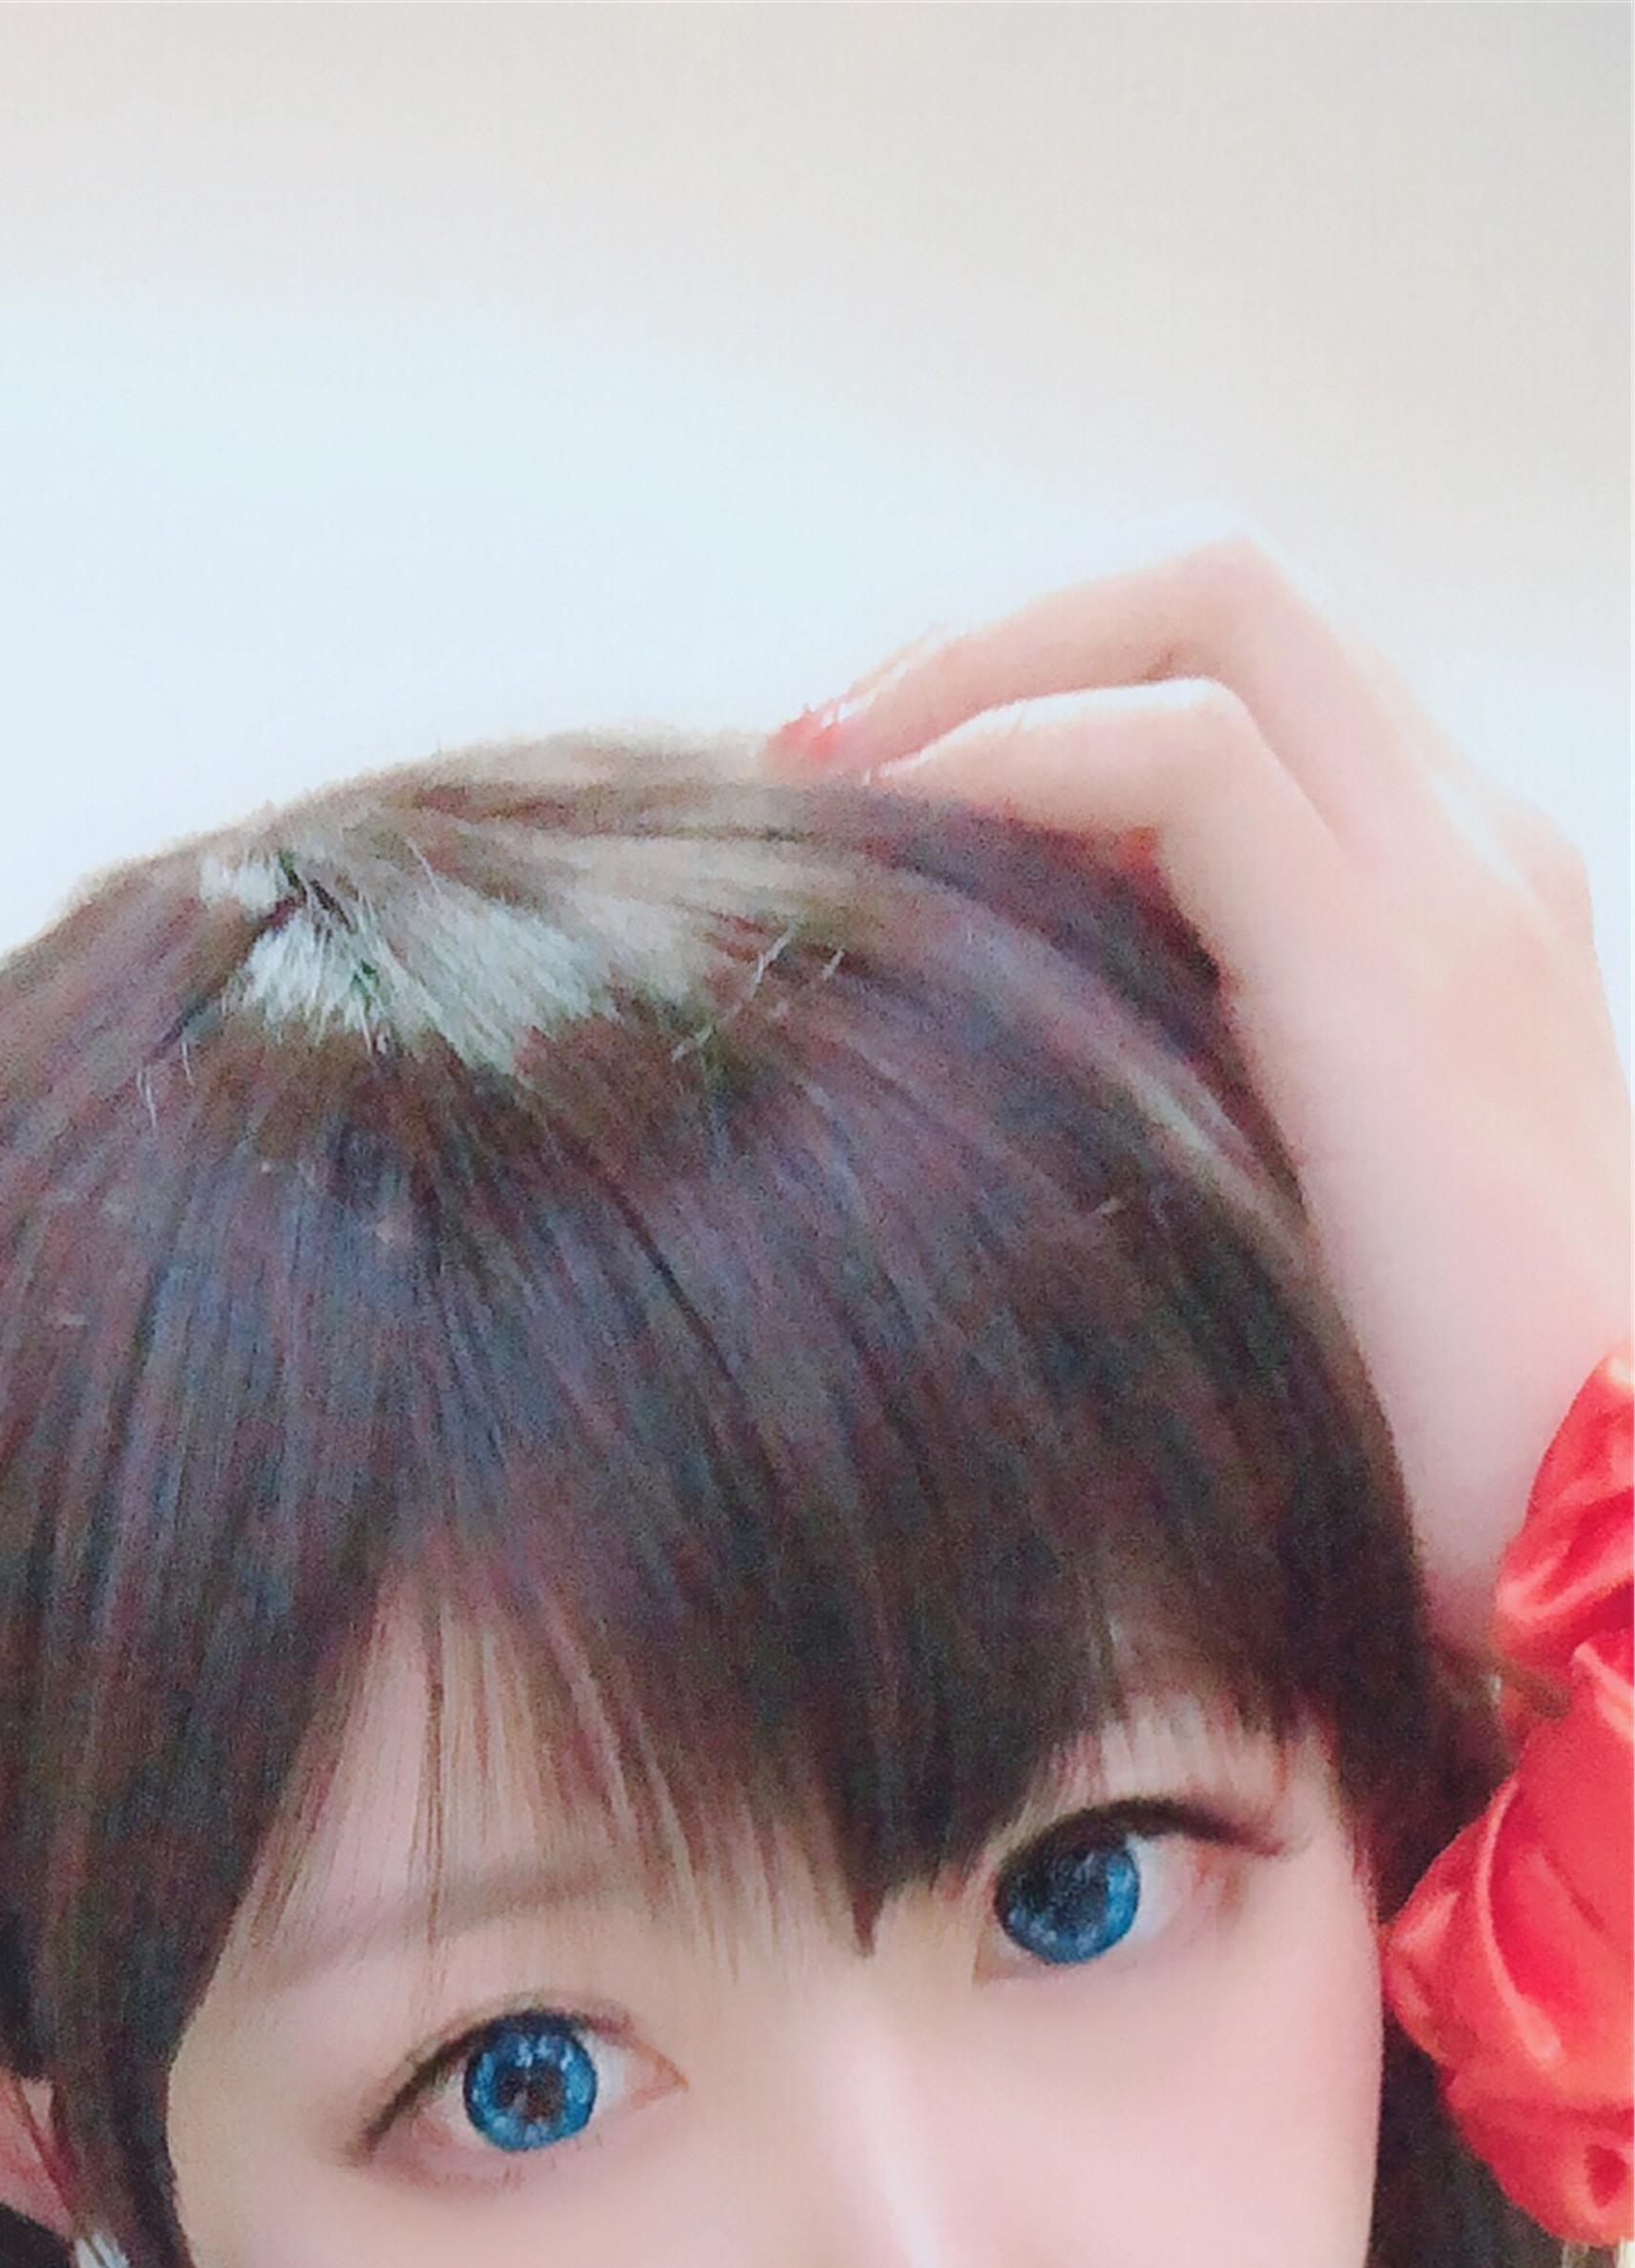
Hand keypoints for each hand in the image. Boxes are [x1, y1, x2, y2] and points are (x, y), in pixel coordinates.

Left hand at [772, 539, 1629, 1651]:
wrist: (1599, 1565)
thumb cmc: (1412, 1467)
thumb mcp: (1270, 1225)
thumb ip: (1176, 1100)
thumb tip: (961, 1067)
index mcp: (1453, 907)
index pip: (1245, 678)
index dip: (1047, 687)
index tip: (880, 800)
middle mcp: (1470, 852)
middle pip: (1220, 587)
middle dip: (999, 629)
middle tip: (824, 754)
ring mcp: (1451, 890)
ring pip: (1207, 602)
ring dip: (985, 657)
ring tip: (826, 777)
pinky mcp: (1395, 973)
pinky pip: (1180, 751)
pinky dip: (1014, 752)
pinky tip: (901, 842)